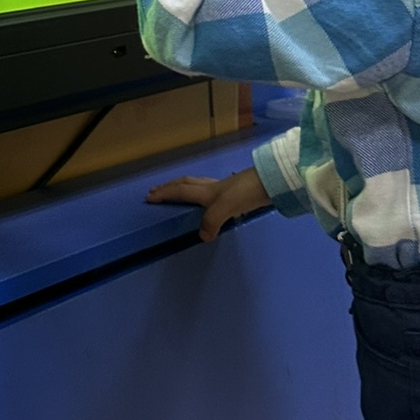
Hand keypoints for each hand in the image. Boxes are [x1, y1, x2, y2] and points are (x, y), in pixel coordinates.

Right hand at [145, 164, 269, 241]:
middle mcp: (212, 188)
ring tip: (176, 191)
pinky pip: (210, 191)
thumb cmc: (246, 193)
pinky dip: (200, 193)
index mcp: (206, 192)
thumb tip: (202, 236)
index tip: (149, 197)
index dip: (164, 194)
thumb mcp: (226, 207)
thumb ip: (212, 220)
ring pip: (197, 185)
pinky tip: (207, 199)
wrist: (271, 183)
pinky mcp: (234, 192)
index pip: (180, 191)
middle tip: (156, 191)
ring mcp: (224, 188)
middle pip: (185, 184)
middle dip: (169, 187)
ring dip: (183, 187)